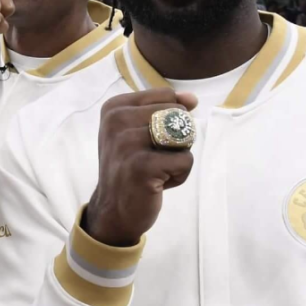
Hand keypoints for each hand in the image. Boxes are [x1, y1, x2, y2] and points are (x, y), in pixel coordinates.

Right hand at [82, 89, 197, 246]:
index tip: (148, 140)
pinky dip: (179, 175)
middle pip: (177, 115)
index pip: (166, 96)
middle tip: (153, 158)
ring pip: (184, 137)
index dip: (170, 119)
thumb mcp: (140, 131)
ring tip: (156, 170)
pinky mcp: (142, 165)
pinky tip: (158, 183)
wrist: (113, 209)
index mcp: (114, 107)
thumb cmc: (129, 168)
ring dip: (178, 157)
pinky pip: (185, 160)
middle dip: (177, 139)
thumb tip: (192, 99)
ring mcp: (126, 142)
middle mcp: (116, 120)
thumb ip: (164, 110)